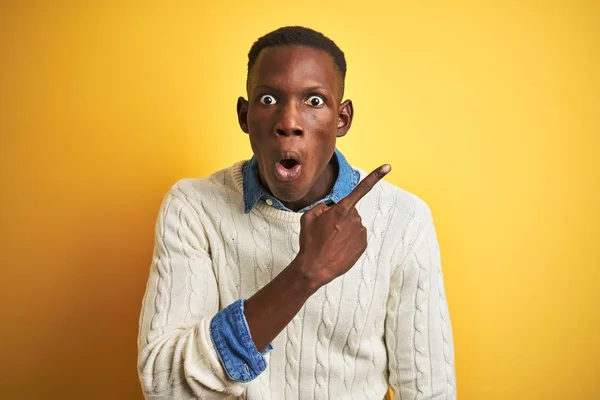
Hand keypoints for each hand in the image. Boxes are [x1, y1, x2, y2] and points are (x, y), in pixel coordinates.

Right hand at [295, 164, 390, 288]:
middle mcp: (354, 219)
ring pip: (353, 224)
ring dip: (344, 229)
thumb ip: (321, 207)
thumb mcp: (307, 218)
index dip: (375, 176)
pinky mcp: (363, 245)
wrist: (315, 268)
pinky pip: (357, 236)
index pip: (361, 189)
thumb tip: (330, 208)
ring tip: (331, 242)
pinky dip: (349, 240)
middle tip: (326, 231)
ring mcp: (360, 233)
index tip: (388, 167)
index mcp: (341, 210)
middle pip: (350, 211)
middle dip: (340, 217)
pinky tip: (338, 248)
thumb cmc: (310, 242)